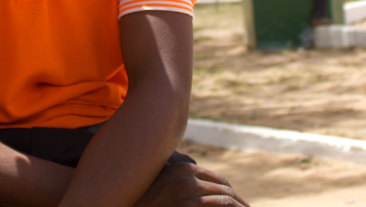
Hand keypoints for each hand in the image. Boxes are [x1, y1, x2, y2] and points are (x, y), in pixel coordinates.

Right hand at [134, 162, 249, 205]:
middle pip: (224, 191)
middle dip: (239, 203)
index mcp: (185, 169)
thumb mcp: (158, 171)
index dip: (231, 193)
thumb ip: (176, 164)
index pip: (219, 180)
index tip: (238, 201)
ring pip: (224, 202)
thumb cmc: (140, 188)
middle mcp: (189, 180)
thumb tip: (192, 162)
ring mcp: (188, 196)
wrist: (127, 201)